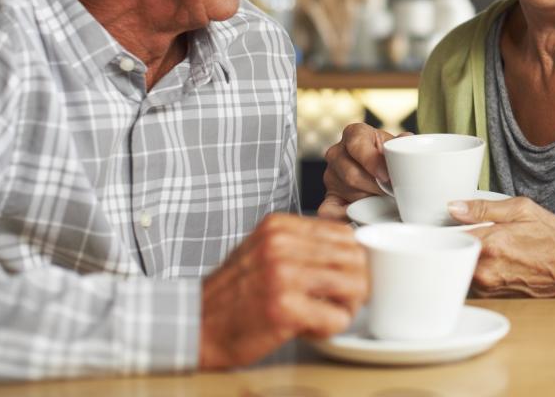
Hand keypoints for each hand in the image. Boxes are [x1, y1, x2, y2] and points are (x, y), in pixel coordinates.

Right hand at [198, 213, 367, 369]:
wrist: (195, 325)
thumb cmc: (234, 293)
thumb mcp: (264, 251)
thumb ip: (302, 244)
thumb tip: (351, 248)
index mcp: (279, 226)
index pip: (344, 233)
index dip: (353, 259)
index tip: (346, 277)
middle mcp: (281, 244)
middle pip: (355, 257)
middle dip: (358, 283)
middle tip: (342, 301)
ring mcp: (282, 275)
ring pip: (355, 284)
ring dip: (348, 306)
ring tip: (326, 314)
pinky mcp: (284, 308)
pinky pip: (337, 318)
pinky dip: (331, 328)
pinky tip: (310, 328)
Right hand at [317, 123, 403, 220]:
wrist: (380, 166)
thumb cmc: (388, 154)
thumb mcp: (395, 144)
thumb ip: (401, 142)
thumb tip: (406, 139)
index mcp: (354, 133)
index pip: (357, 145)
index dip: (371, 161)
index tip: (386, 176)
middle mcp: (337, 152)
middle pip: (352, 174)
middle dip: (375, 187)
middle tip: (391, 192)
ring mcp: (331, 175)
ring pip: (348, 192)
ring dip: (369, 200)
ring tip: (384, 199)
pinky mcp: (329, 196)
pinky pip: (330, 210)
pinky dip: (345, 216)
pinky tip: (361, 215)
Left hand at [448, 197, 554, 298]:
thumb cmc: (552, 240)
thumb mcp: (522, 210)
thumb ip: (484, 208)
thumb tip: (454, 207)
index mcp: (491, 243)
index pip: (450, 236)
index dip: (447, 228)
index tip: (449, 225)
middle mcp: (486, 269)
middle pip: (451, 254)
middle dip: (455, 243)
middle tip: (467, 234)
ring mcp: (488, 287)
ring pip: (460, 268)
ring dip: (465, 258)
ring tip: (485, 248)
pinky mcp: (492, 298)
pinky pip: (472, 281)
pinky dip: (476, 271)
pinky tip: (493, 263)